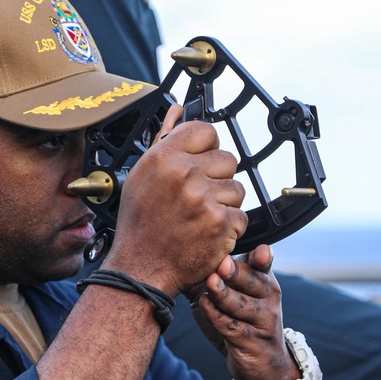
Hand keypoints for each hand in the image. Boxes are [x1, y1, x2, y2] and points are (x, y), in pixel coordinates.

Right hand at [107, 106, 247, 295]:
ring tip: (199, 218)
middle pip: (227, 159)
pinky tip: (206, 233)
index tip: (199, 164)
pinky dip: (228, 228)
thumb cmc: (140, 224)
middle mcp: (184, 174)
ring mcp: (204, 199)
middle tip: (196, 198)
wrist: (140, 269)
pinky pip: (241, 216)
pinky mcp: (221, 224)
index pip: (206, 131)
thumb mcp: (142, 176)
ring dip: (224, 204)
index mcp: (163, 157)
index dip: (207, 148)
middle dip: (217, 178)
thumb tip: (176, 110)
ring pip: (237, 188)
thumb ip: (163, 140)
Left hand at [187, 245, 298, 379]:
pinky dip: (216, 316)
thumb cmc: (243, 323)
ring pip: (242, 305)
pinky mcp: (251, 343)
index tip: (259, 251)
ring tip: (210, 283)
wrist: (264, 365)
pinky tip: (203, 305)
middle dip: (237, 273)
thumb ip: (216, 277)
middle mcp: (268, 299)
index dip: (262, 257)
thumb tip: (181, 259)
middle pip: (253, 282)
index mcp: (264, 282)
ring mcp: (262, 322)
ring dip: (224, 294)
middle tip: (221, 264)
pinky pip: (232, 327)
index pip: (263, 265)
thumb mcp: (235, 296)